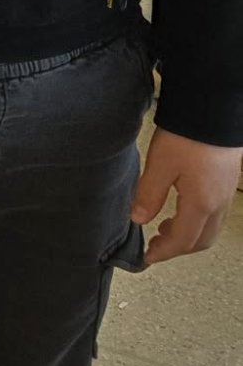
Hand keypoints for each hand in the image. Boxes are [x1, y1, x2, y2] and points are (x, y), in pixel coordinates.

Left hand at [130, 127, 242, 263]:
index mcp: (201, 204)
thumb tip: (138, 219)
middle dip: (178, 247)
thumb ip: (149, 194)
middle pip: (201, 240)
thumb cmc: (185, 137)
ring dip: (189, 234)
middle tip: (155, 244)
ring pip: (210, 228)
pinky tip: (181, 206)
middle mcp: (218, 204)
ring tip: (164, 226)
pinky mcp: (227, 180)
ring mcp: (226, 193)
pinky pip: (215, 213)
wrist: (213, 108)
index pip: (183, 241)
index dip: (164, 252)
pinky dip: (198, 220)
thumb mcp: (160, 164)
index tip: (147, 257)